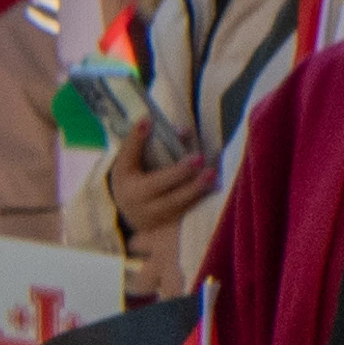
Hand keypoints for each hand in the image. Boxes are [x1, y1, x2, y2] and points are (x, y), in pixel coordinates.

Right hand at [101, 133, 215, 241]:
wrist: (133, 213)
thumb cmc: (133, 178)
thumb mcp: (130, 162)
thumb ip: (141, 142)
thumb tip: (156, 121)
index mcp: (127, 184)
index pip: (130, 160)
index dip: (138, 143)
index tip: (151, 122)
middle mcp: (140, 203)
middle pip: (159, 187)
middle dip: (180, 173)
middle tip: (199, 159)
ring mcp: (157, 217)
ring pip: (177, 203)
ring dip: (196, 189)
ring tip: (212, 173)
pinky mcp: (171, 223)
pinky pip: (188, 212)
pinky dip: (202, 199)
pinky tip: (216, 187)